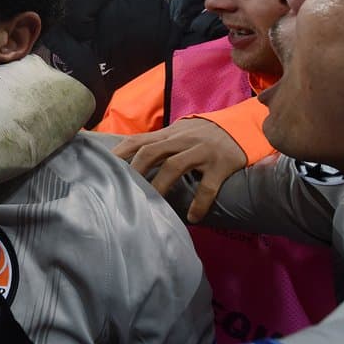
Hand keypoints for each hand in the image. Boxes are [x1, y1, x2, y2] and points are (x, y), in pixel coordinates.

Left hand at [112, 118, 246, 222]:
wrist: (241, 127)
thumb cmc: (202, 134)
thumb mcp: (178, 133)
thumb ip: (156, 143)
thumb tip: (126, 157)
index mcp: (168, 134)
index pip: (137, 141)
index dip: (119, 154)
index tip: (101, 170)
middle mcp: (182, 140)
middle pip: (150, 152)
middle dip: (134, 172)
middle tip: (123, 191)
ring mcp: (202, 151)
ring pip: (174, 166)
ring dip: (160, 186)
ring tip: (151, 205)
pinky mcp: (221, 165)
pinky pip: (208, 186)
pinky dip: (199, 203)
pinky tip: (192, 217)